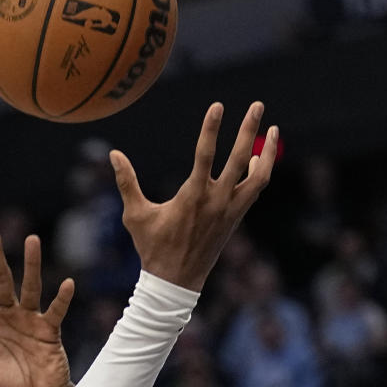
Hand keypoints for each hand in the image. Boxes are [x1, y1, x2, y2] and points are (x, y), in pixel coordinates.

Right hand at [110, 101, 278, 291]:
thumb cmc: (153, 247)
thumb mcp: (135, 215)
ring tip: (273, 129)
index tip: (217, 106)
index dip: (211, 129)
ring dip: (267, 151)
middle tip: (257, 105)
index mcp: (192, 196)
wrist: (175, 281)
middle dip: (249, 130)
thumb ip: (126, 182)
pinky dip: (260, 172)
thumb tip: (113, 154)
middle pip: (240, 158)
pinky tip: (259, 158)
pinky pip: (254, 190)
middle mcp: (216, 201)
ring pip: (258, 176)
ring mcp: (230, 210)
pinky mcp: (235, 218)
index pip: (205, 155)